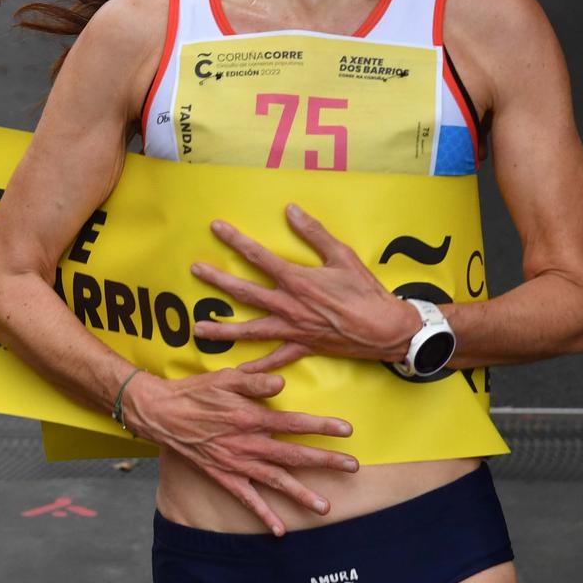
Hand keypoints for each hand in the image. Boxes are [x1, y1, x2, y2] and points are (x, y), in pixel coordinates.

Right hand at [123, 353, 356, 536]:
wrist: (163, 414)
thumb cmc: (196, 392)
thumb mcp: (226, 378)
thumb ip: (256, 382)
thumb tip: (282, 383)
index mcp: (251, 417)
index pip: (294, 423)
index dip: (322, 427)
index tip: (346, 431)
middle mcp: (248, 444)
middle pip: (294, 455)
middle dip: (325, 461)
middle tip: (352, 468)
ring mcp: (237, 463)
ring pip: (276, 482)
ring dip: (302, 494)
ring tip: (326, 508)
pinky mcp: (224, 476)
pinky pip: (247, 499)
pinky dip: (263, 515)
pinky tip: (280, 530)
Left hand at [192, 204, 418, 361]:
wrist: (386, 329)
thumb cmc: (366, 291)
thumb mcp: (342, 255)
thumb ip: (314, 233)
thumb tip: (291, 209)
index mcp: (297, 280)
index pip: (258, 256)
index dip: (236, 240)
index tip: (216, 228)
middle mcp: (289, 306)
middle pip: (245, 292)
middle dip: (218, 280)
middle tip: (195, 270)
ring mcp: (293, 329)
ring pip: (251, 329)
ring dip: (223, 329)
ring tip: (198, 329)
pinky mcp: (303, 347)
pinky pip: (275, 359)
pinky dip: (256, 368)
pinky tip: (238, 373)